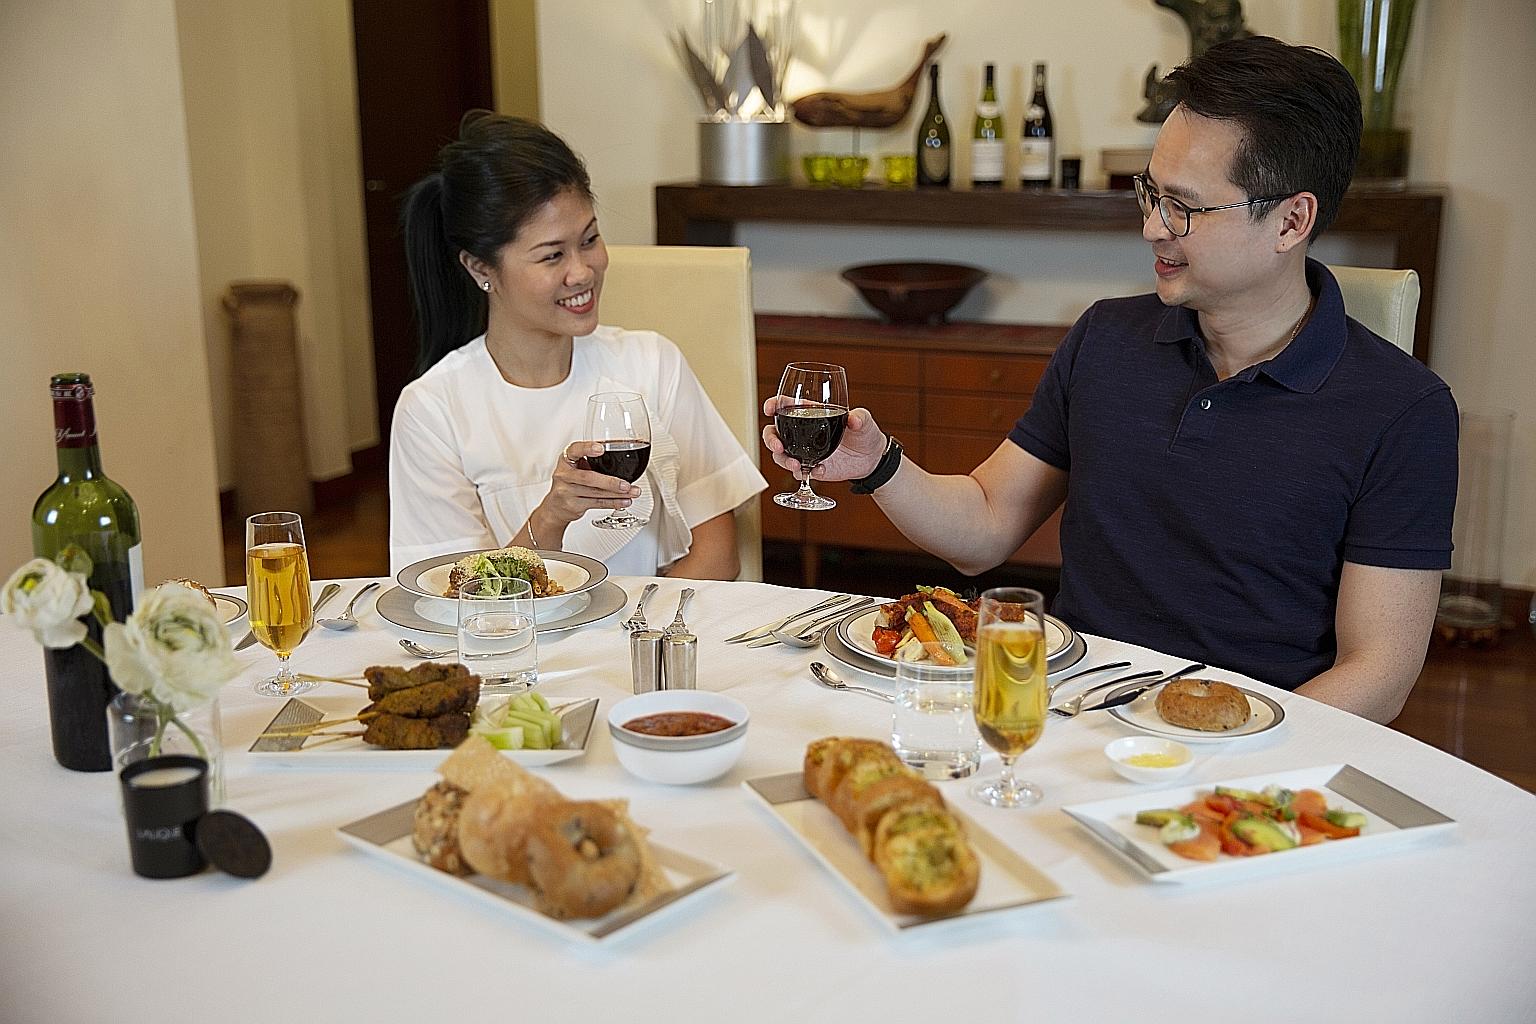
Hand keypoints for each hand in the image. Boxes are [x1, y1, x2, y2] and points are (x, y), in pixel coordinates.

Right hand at [539, 441, 640, 527]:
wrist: (555, 506)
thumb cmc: (569, 481)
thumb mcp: (575, 465)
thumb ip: (591, 459)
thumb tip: (619, 449)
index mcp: (566, 459)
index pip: (575, 450)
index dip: (587, 449)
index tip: (600, 448)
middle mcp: (564, 475)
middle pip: (588, 478)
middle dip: (610, 482)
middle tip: (626, 484)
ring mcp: (567, 492)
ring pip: (596, 493)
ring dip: (617, 494)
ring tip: (633, 492)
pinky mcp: (574, 505)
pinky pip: (597, 504)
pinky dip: (613, 503)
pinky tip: (624, 501)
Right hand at [761, 397, 885, 481]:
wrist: (871, 459)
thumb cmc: (865, 433)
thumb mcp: (865, 422)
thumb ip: (860, 418)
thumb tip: (854, 419)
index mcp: (811, 413)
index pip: (785, 406)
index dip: (774, 405)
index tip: (769, 408)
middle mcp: (802, 432)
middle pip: (774, 433)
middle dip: (771, 439)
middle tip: (778, 447)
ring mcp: (804, 451)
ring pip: (781, 455)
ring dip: (784, 460)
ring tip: (796, 465)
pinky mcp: (810, 467)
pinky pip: (799, 472)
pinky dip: (804, 473)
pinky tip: (819, 470)